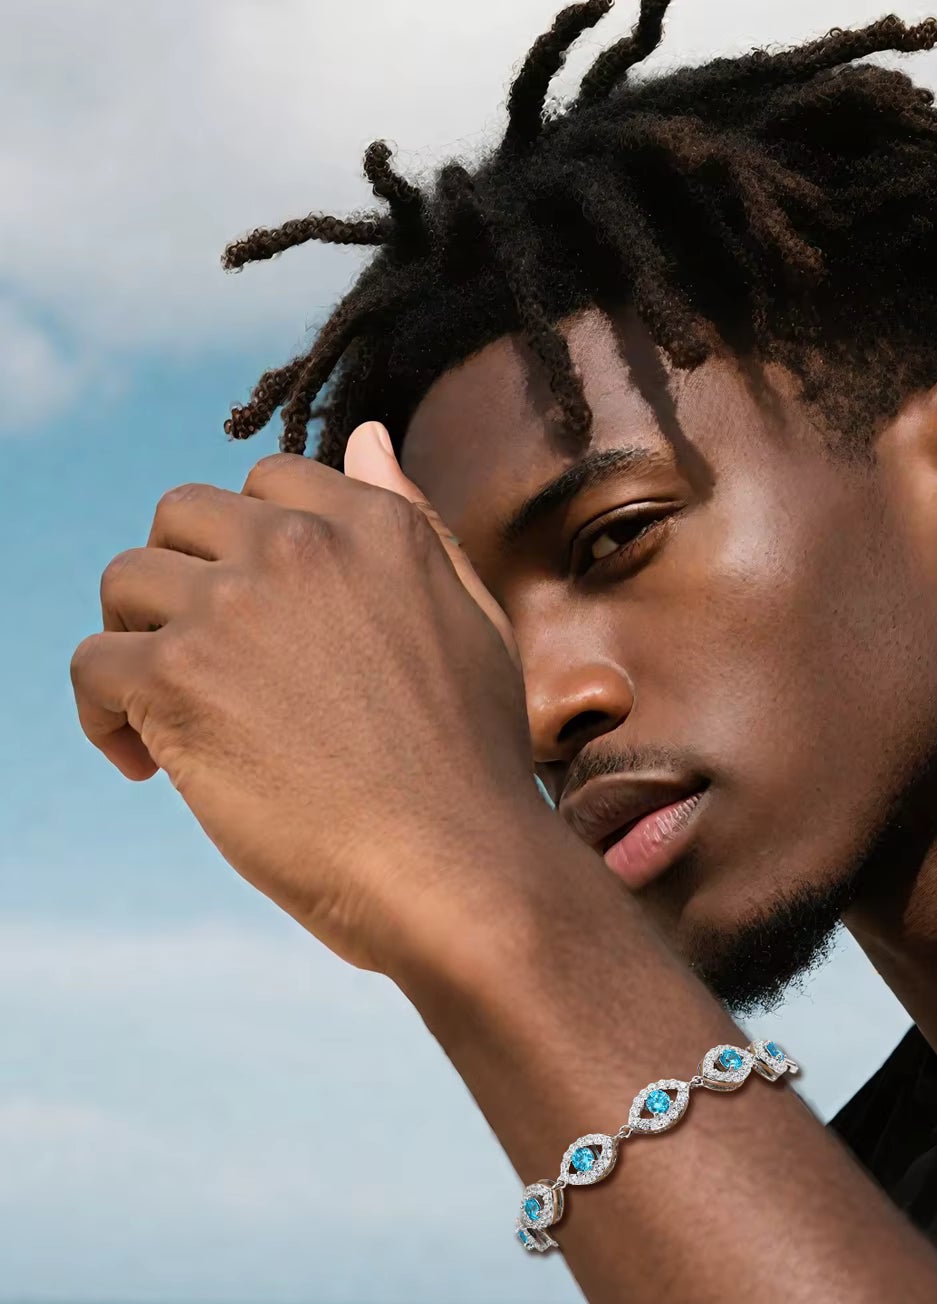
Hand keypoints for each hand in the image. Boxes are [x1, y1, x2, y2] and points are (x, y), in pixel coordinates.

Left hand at [70, 421, 533, 973]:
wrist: (458, 865)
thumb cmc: (472, 762)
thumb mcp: (473, 619)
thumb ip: (414, 524)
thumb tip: (365, 435)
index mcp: (377, 527)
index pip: (271, 481)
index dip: (253, 549)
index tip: (265, 619)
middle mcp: (302, 546)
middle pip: (182, 515)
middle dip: (184, 581)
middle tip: (208, 663)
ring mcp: (234, 607)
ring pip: (126, 581)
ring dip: (140, 643)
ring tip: (174, 717)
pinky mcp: (176, 678)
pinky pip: (94, 665)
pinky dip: (105, 717)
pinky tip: (151, 765)